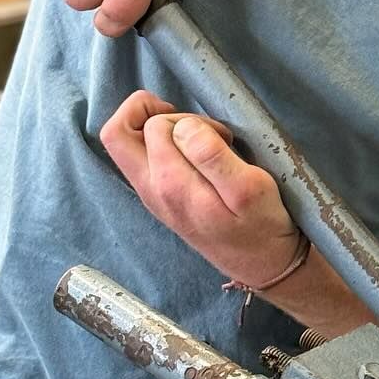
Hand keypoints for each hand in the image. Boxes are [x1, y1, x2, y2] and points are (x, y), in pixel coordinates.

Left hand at [99, 92, 301, 286]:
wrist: (262, 265)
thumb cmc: (262, 226)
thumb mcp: (250, 187)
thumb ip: (212, 155)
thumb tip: (182, 128)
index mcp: (170, 184)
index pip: (153, 125)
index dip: (189, 118)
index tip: (222, 135)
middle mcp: (151, 190)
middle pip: (117, 134)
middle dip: (153, 113)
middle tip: (195, 126)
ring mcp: (151, 195)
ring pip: (128, 144)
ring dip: (161, 129)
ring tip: (203, 142)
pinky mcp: (158, 198)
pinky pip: (142, 158)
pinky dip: (164, 144)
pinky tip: (197, 155)